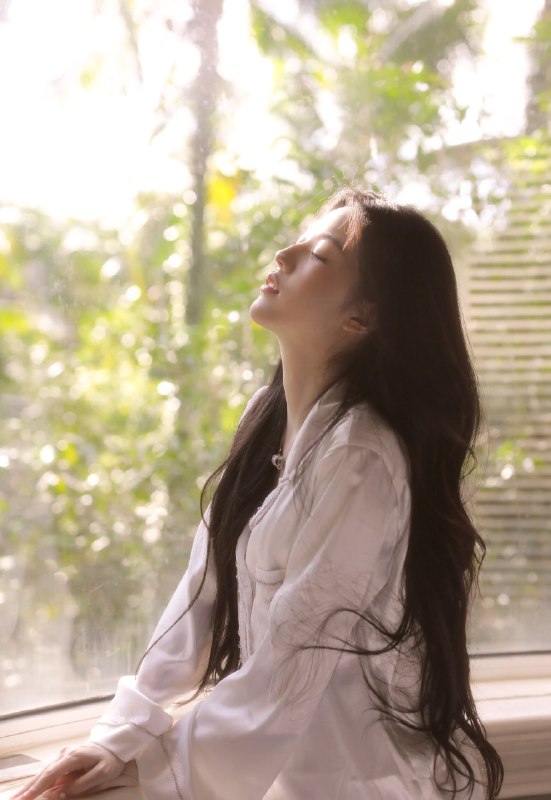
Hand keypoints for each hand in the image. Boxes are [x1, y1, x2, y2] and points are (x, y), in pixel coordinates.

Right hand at [10, 743, 125, 798]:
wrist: (114, 744)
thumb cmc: (110, 759)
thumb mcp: (101, 774)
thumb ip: (80, 784)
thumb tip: (59, 792)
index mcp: (74, 756)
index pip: (51, 774)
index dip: (38, 787)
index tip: (26, 798)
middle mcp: (65, 754)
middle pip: (43, 773)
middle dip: (28, 788)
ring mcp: (63, 756)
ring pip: (43, 773)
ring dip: (30, 785)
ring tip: (18, 797)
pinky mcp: (64, 760)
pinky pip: (48, 773)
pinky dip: (37, 781)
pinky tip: (29, 789)